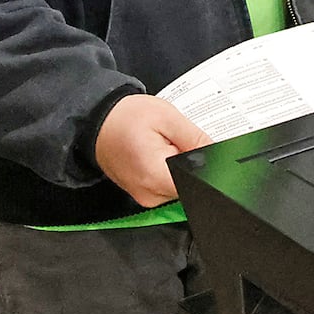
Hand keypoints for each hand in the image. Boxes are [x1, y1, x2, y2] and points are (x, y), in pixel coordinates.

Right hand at [94, 94, 211, 206]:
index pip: (197, 183)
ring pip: (180, 187)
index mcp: (155, 175)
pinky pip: (167, 187)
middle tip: (177, 140)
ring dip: (181, 167)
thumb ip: (196, 139)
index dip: (206, 167)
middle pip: (190, 186)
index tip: (201, 149)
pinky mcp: (143, 195)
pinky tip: (160, 153)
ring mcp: (145, 197)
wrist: (95, 121)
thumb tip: (218, 155)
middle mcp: (149, 194)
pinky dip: (170, 171)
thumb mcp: (167, 117)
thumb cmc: (126, 116)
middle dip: (192, 163)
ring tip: (166, 144)